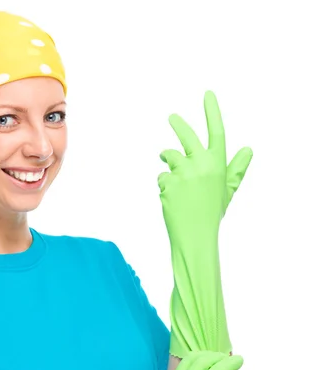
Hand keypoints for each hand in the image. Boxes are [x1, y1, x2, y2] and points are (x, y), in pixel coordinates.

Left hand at [158, 91, 252, 245]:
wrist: (196, 235)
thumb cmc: (212, 212)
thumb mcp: (227, 190)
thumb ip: (236, 168)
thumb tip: (248, 149)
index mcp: (217, 164)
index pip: (216, 131)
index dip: (212, 111)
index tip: (207, 94)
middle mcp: (201, 165)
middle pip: (186, 137)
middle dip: (178, 124)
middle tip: (171, 117)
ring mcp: (183, 173)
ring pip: (169, 157)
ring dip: (168, 163)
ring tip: (175, 181)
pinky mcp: (168, 183)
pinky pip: (162, 177)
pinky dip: (165, 186)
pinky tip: (172, 200)